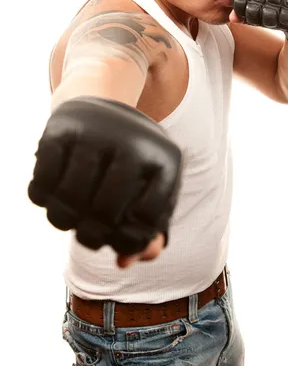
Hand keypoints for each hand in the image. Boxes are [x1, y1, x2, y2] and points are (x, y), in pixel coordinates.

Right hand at [28, 96, 181, 262]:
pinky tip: (52, 194)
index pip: (149, 220)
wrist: (102, 105)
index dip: (130, 240)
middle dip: (92, 236)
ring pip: (70, 199)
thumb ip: (147, 229)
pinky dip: (42, 196)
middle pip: (106, 212)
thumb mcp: (150, 187)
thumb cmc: (130, 159)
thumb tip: (126, 260)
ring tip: (68, 219)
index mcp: (166, 158)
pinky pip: (43, 181)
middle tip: (88, 236)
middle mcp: (133, 141)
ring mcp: (97, 132)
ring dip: (64, 220)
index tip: (119, 236)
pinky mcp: (62, 128)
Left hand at [231, 0, 287, 48]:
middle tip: (261, 21)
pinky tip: (287, 22)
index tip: (245, 16)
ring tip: (274, 22)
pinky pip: (287, 14)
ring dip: (269, 21)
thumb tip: (231, 18)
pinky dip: (283, 22)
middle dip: (255, 15)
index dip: (240, 6)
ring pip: (271, 8)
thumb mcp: (258, 12)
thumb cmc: (278, 13)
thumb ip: (244, 13)